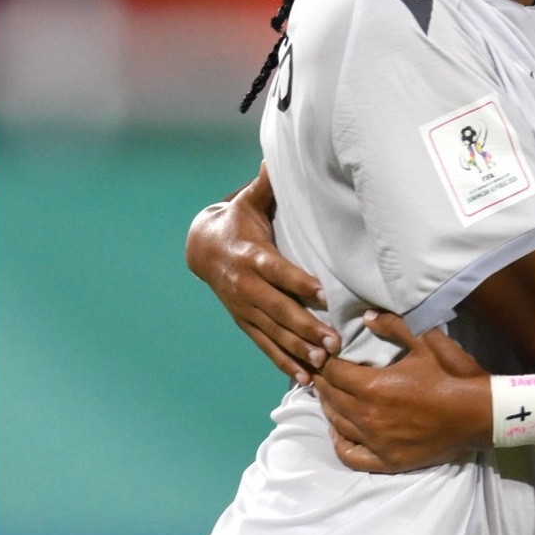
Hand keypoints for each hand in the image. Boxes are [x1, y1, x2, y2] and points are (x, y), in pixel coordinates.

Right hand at [185, 164, 339, 382]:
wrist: (202, 248)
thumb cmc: (238, 220)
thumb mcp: (250, 201)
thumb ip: (267, 185)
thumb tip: (275, 157)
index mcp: (251, 255)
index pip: (277, 271)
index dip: (298, 282)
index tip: (322, 293)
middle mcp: (246, 286)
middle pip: (278, 309)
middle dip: (305, 327)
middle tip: (332, 341)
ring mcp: (245, 308)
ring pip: (274, 332)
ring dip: (298, 349)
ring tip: (323, 363)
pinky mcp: (246, 322)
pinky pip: (266, 345)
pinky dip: (284, 362)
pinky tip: (305, 378)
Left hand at [318, 312, 491, 472]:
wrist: (480, 414)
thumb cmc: (453, 375)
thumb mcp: (426, 341)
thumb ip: (393, 326)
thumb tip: (365, 316)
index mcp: (372, 386)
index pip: (332, 372)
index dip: (324, 361)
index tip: (323, 354)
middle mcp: (367, 416)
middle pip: (330, 397)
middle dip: (323, 382)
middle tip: (321, 372)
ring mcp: (376, 442)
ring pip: (337, 424)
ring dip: (328, 408)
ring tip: (329, 396)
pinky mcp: (387, 461)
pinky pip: (350, 456)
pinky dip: (339, 443)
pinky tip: (338, 432)